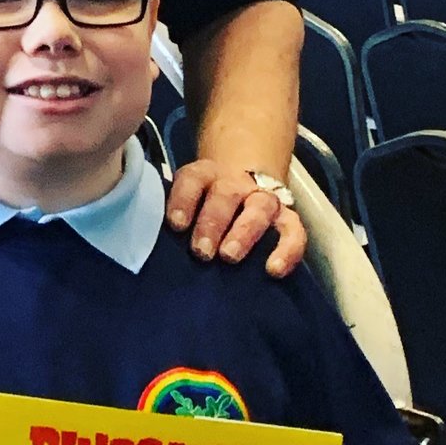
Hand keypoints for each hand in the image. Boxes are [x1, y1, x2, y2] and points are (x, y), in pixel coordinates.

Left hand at [168, 160, 307, 277]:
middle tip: (201, 251)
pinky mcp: (287, 217)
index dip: (183, 200)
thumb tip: (151, 244)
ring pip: (258, 209)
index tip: (176, 225)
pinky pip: (293, 232)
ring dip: (244, 233)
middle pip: (225, 196)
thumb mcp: (187, 196)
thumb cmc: (204, 201)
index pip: (192, 181)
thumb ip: (177, 212)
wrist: (244, 176)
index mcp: (205, 174)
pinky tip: (273, 270)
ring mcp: (263, 198)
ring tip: (229, 256)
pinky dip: (287, 251)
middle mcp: (235, 183)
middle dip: (212, 223)